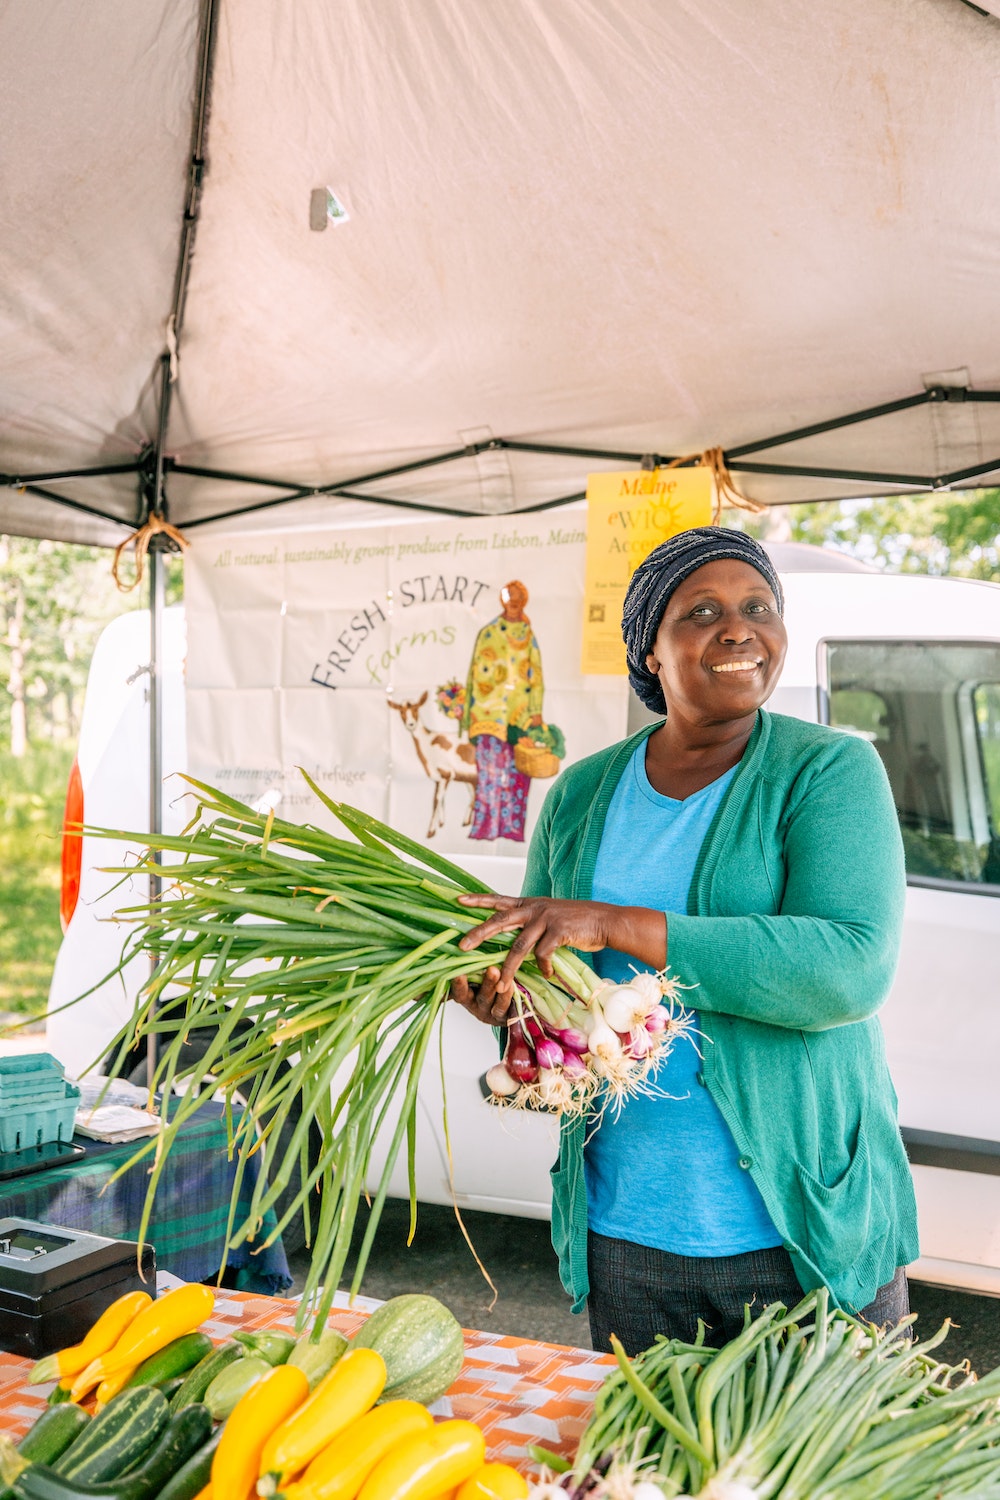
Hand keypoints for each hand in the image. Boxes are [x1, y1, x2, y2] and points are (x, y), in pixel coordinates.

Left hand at [450, 895, 614, 1024]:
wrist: (604, 920)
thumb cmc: (577, 922)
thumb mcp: (549, 916)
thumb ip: (531, 923)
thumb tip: (513, 938)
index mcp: (529, 904)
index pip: (498, 900)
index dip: (477, 899)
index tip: (457, 900)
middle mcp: (534, 908)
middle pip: (499, 921)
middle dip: (479, 934)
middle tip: (461, 945)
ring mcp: (546, 918)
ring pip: (519, 945)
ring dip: (509, 968)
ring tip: (502, 985)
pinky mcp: (559, 930)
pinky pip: (543, 954)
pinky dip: (543, 967)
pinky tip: (548, 974)